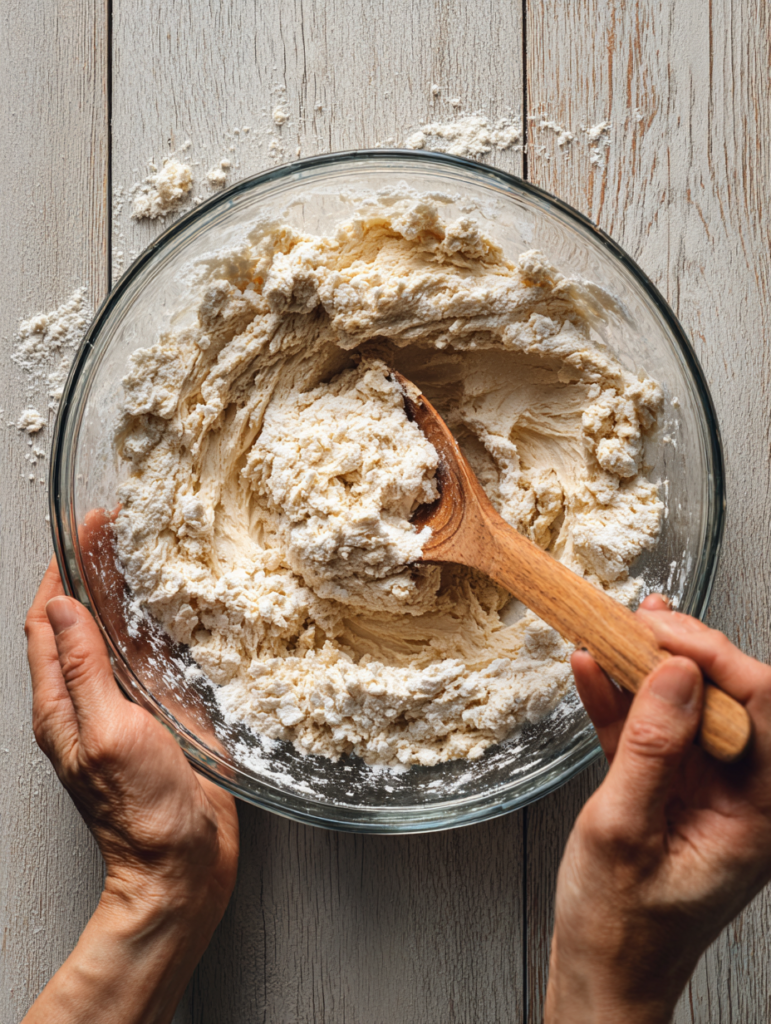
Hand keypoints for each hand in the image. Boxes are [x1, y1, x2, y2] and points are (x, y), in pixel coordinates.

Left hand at [23, 559, 239, 1023]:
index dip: (60, 571)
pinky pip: (151, 660)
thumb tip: (61, 606)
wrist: (183, 863)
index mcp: (60, 703)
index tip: (83, 529)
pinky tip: (175, 608)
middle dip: (92, 571)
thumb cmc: (141, 810)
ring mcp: (125, 707)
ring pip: (116, 636)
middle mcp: (88, 699)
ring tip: (143, 553)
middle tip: (116, 529)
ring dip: (124, 593)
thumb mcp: (105, 732)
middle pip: (80, 620)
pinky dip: (156, 626)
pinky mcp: (160, 716)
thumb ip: (83, 668)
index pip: (46, 621)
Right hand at [545, 595, 770, 1023]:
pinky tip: (594, 670)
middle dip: (682, 652)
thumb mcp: (626, 830)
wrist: (601, 970)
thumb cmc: (621, 924)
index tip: (666, 634)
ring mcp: (703, 786)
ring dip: (646, 666)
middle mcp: (741, 791)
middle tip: (636, 623)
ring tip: (612, 628)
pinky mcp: (667, 785)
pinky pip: (649, 729)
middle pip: (726, 697)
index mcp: (758, 810)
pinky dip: (620, 699)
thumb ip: (652, 747)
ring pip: (684, 705)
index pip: (763, 707)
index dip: (718, 659)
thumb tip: (676, 672)